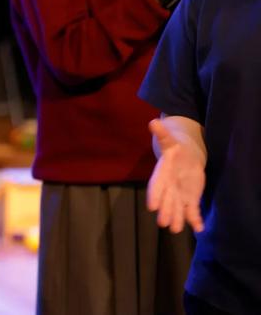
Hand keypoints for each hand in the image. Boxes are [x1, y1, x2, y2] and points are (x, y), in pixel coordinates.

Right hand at [146, 119, 205, 233]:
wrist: (184, 157)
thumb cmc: (175, 148)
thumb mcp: (169, 140)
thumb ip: (162, 134)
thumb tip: (153, 121)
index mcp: (161, 175)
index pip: (156, 187)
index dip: (154, 196)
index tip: (152, 206)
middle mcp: (168, 188)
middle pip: (166, 201)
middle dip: (165, 212)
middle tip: (164, 224)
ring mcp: (179, 195)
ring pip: (177, 209)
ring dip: (178, 219)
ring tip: (177, 229)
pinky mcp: (190, 199)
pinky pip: (192, 211)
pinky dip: (195, 220)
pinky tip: (199, 228)